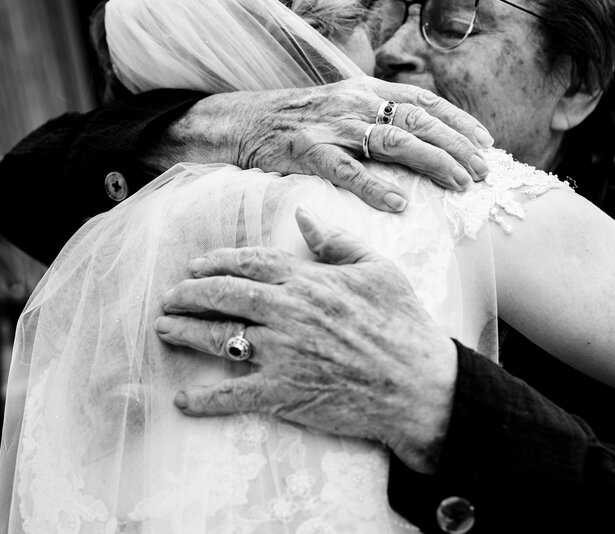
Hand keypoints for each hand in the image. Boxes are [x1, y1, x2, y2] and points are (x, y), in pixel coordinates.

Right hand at [145, 77, 493, 212]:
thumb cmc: (298, 122)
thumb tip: (421, 142)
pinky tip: (397, 204)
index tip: (487, 142)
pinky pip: (346, 170)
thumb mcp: (342, 109)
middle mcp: (355, 103)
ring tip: (458, 184)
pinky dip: (374, 187)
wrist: (240, 122)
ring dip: (431, 162)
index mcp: (366, 91)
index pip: (425, 101)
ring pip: (394, 141)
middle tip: (482, 172)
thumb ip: (377, 120)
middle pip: (419, 121)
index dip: (458, 121)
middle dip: (456, 146)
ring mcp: (332, 126)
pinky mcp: (307, 151)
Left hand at [155, 207, 457, 472]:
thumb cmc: (404, 324)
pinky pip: (234, 395)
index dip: (216, 263)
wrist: (419, 384)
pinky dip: (205, 399)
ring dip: (186, 333)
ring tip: (163, 329)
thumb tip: (304, 215)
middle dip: (189, 294)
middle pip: (224, 297)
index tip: (196, 266)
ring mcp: (283, 353)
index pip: (249, 263)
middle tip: (170, 297)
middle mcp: (288, 312)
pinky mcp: (284, 392)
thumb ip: (337, 241)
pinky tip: (182, 400)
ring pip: (220, 339)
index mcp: (309, 280)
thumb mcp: (378, 269)